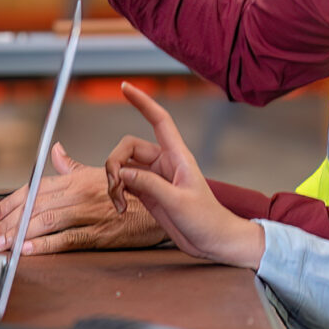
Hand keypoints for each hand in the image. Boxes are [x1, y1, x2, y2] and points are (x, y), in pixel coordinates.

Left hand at [0, 147, 166, 253]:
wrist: (164, 205)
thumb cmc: (132, 190)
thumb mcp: (100, 172)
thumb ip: (72, 165)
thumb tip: (54, 150)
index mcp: (77, 178)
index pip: (35, 187)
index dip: (11, 201)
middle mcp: (80, 194)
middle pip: (36, 206)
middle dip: (10, 221)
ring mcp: (89, 214)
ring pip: (47, 221)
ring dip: (21, 234)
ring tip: (4, 245)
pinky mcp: (100, 234)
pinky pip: (68, 240)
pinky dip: (46, 245)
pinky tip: (28, 250)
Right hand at [107, 85, 266, 268]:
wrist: (214, 242)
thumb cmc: (206, 220)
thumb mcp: (179, 203)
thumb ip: (149, 186)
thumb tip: (123, 173)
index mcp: (177, 156)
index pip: (159, 120)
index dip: (142, 102)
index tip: (125, 87)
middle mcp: (164, 163)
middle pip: (128, 148)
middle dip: (114, 164)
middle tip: (115, 187)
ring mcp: (154, 178)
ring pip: (122, 167)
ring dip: (114, 182)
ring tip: (118, 203)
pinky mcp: (148, 193)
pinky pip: (124, 183)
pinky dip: (117, 193)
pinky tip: (120, 208)